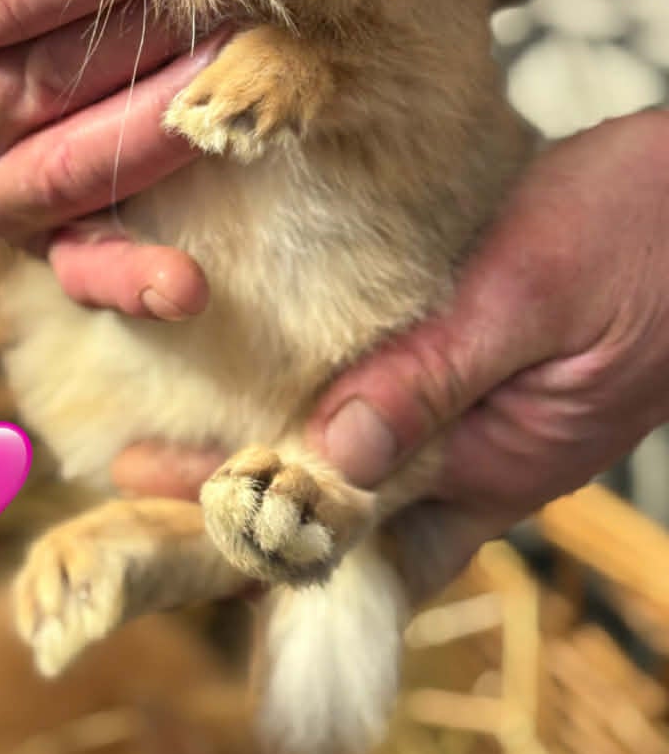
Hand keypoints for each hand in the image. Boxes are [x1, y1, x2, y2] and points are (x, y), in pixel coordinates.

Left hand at [115, 113, 668, 588]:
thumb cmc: (643, 232)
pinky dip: (340, 402)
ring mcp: (495, 420)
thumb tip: (328, 457)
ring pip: (368, 460)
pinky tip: (285, 367)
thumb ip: (433, 376)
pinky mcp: (496, 370)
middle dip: (245, 490)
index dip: (245, 509)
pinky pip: (403, 407)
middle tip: (136, 459)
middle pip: (345, 507)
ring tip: (186, 414)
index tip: (146, 481)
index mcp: (493, 462)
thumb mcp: (529, 293)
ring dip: (284, 447)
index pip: (347, 520)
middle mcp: (486, 460)